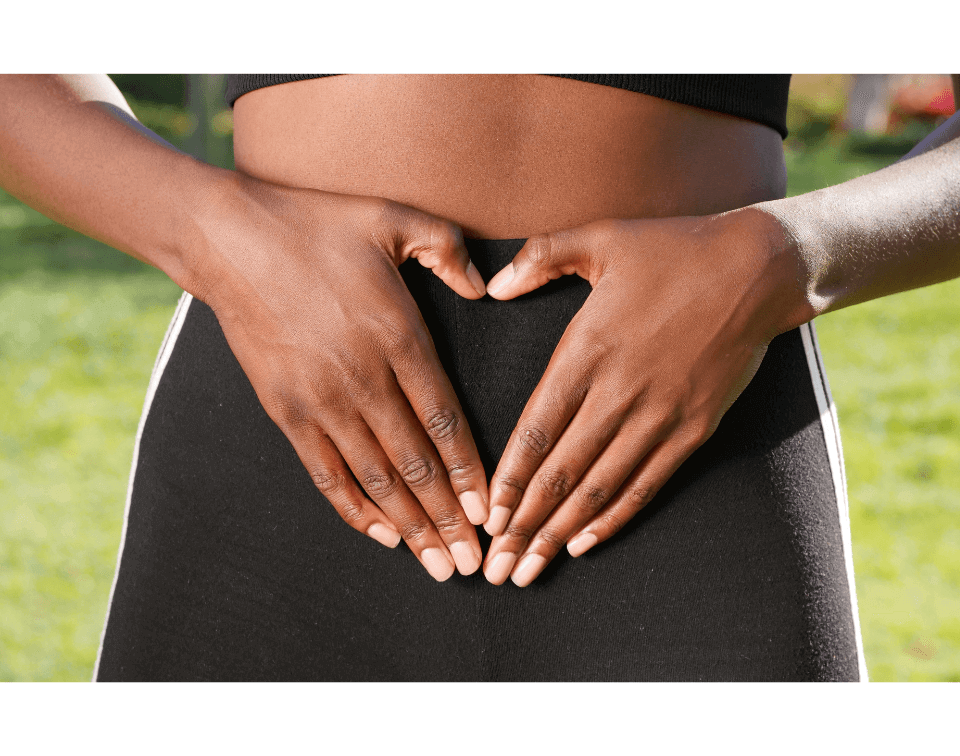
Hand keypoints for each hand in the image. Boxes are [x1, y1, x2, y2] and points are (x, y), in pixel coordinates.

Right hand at [194, 175, 490, 580]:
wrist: (229, 240)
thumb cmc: (317, 225)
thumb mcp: (393, 218)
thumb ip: (447, 250)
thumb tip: (485, 288)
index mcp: (397, 336)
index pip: (444, 419)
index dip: (470, 471)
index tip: (490, 511)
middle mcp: (362, 378)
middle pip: (416, 464)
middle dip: (448, 518)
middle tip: (476, 562)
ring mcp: (319, 400)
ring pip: (375, 479)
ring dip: (410, 526)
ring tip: (438, 564)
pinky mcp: (284, 411)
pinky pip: (326, 473)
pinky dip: (354, 509)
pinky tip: (382, 536)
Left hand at [479, 208, 808, 585]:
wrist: (756, 269)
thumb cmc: (673, 250)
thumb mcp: (600, 237)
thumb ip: (540, 258)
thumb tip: (493, 287)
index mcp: (589, 348)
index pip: (538, 427)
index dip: (509, 477)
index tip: (486, 516)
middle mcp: (620, 390)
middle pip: (561, 471)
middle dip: (524, 523)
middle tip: (496, 566)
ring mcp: (659, 414)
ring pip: (600, 486)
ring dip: (561, 531)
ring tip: (530, 568)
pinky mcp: (693, 428)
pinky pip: (647, 482)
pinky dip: (615, 516)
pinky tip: (585, 542)